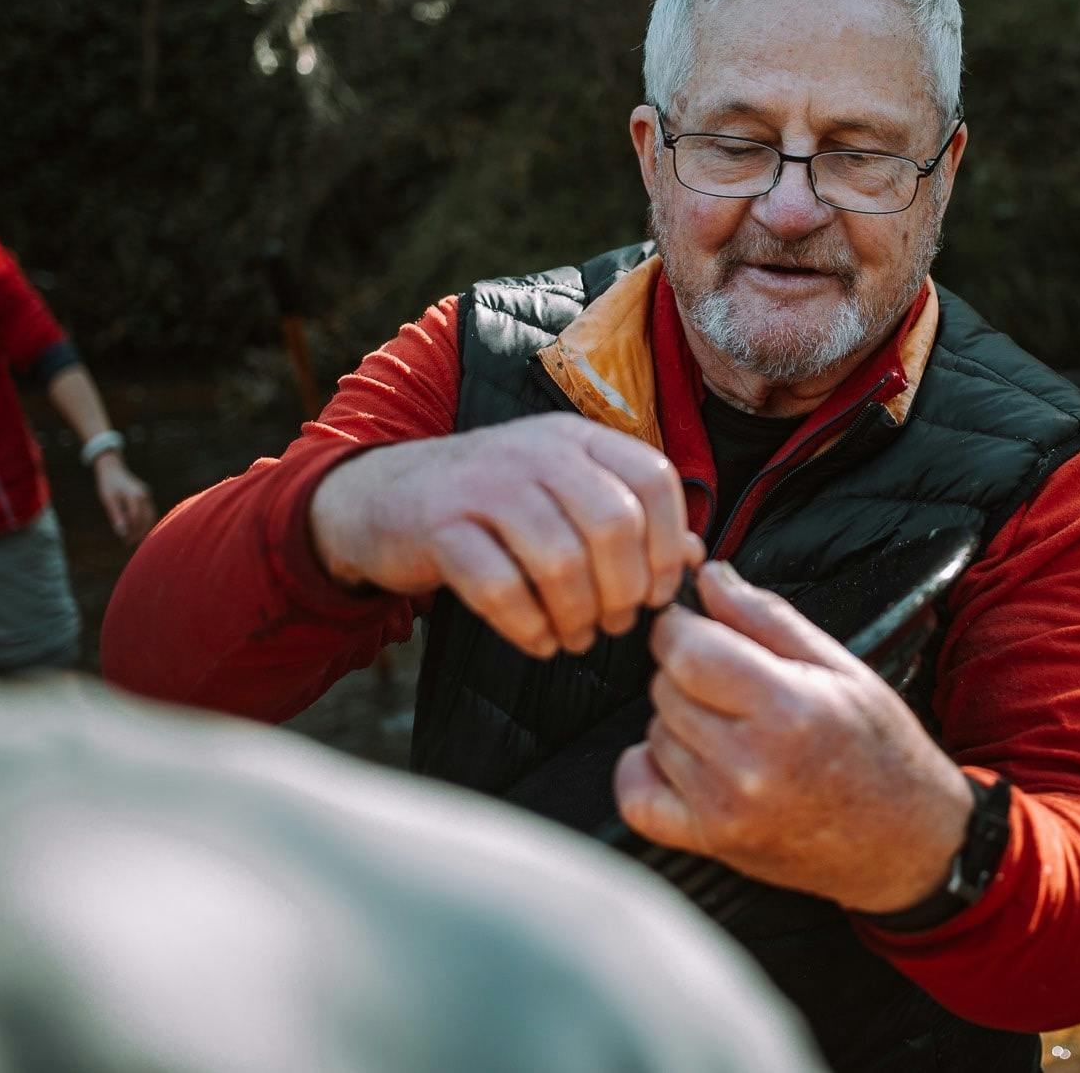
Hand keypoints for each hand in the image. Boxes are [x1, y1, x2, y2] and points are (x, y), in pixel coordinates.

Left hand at [94, 454, 157, 544]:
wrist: (112, 468)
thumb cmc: (108, 484)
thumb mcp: (109, 500)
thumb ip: (117, 516)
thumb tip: (122, 533)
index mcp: (135, 496)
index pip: (137, 519)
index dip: (132, 532)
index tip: (125, 541)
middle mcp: (144, 496)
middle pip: (147, 519)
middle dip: (140, 532)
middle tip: (130, 543)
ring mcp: (147, 495)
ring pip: (151, 516)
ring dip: (144, 528)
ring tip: (136, 539)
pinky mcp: (146, 495)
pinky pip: (149, 511)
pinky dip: (145, 521)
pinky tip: (138, 529)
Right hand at [309, 414, 704, 659]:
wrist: (385, 498)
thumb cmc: (495, 506)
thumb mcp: (565, 493)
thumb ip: (631, 516)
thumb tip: (694, 556)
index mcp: (578, 438)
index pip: (653, 478)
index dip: (668, 543)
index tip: (658, 591)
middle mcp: (536, 450)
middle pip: (612, 523)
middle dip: (624, 589)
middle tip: (616, 624)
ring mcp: (485, 484)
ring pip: (559, 560)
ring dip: (578, 616)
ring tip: (577, 638)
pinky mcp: (440, 526)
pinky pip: (500, 588)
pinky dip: (529, 627)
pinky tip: (538, 641)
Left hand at [614, 561, 973, 913]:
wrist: (906, 838)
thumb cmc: (880, 748)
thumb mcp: (839, 666)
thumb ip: (766, 617)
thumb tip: (710, 576)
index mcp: (788, 709)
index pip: (687, 650)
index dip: (680, 627)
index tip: (693, 624)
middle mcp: (751, 764)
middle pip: (666, 688)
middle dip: (685, 671)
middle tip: (729, 680)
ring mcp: (726, 809)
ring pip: (655, 733)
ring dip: (677, 719)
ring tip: (729, 724)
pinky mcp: (712, 842)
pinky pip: (638, 798)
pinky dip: (646, 771)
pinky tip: (683, 760)